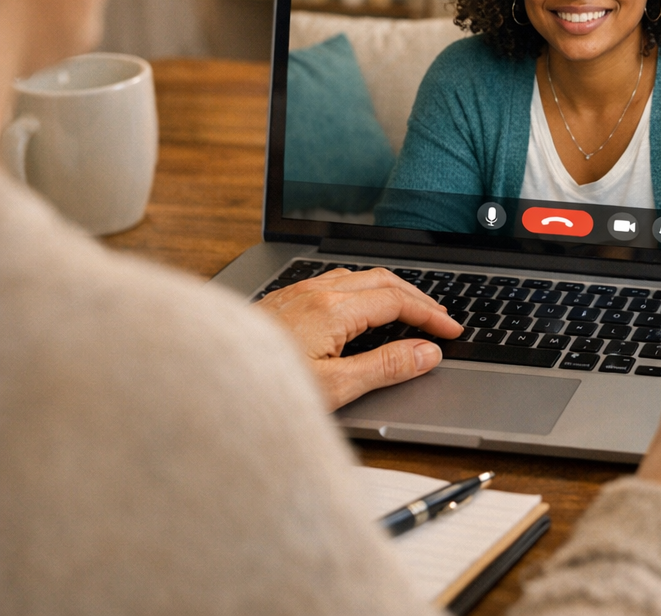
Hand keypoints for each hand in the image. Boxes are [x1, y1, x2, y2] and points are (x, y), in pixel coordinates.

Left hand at [254, 266, 462, 410]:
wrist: (204, 379)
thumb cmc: (259, 389)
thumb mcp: (333, 388)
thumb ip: (384, 367)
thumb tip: (425, 353)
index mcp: (334, 309)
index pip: (398, 301)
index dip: (430, 314)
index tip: (451, 330)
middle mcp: (316, 291)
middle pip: (382, 279)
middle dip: (417, 296)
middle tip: (440, 317)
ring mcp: (298, 292)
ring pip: (358, 277)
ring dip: (390, 289)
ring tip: (409, 310)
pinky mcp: (284, 300)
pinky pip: (335, 281)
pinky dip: (364, 290)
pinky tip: (360, 308)